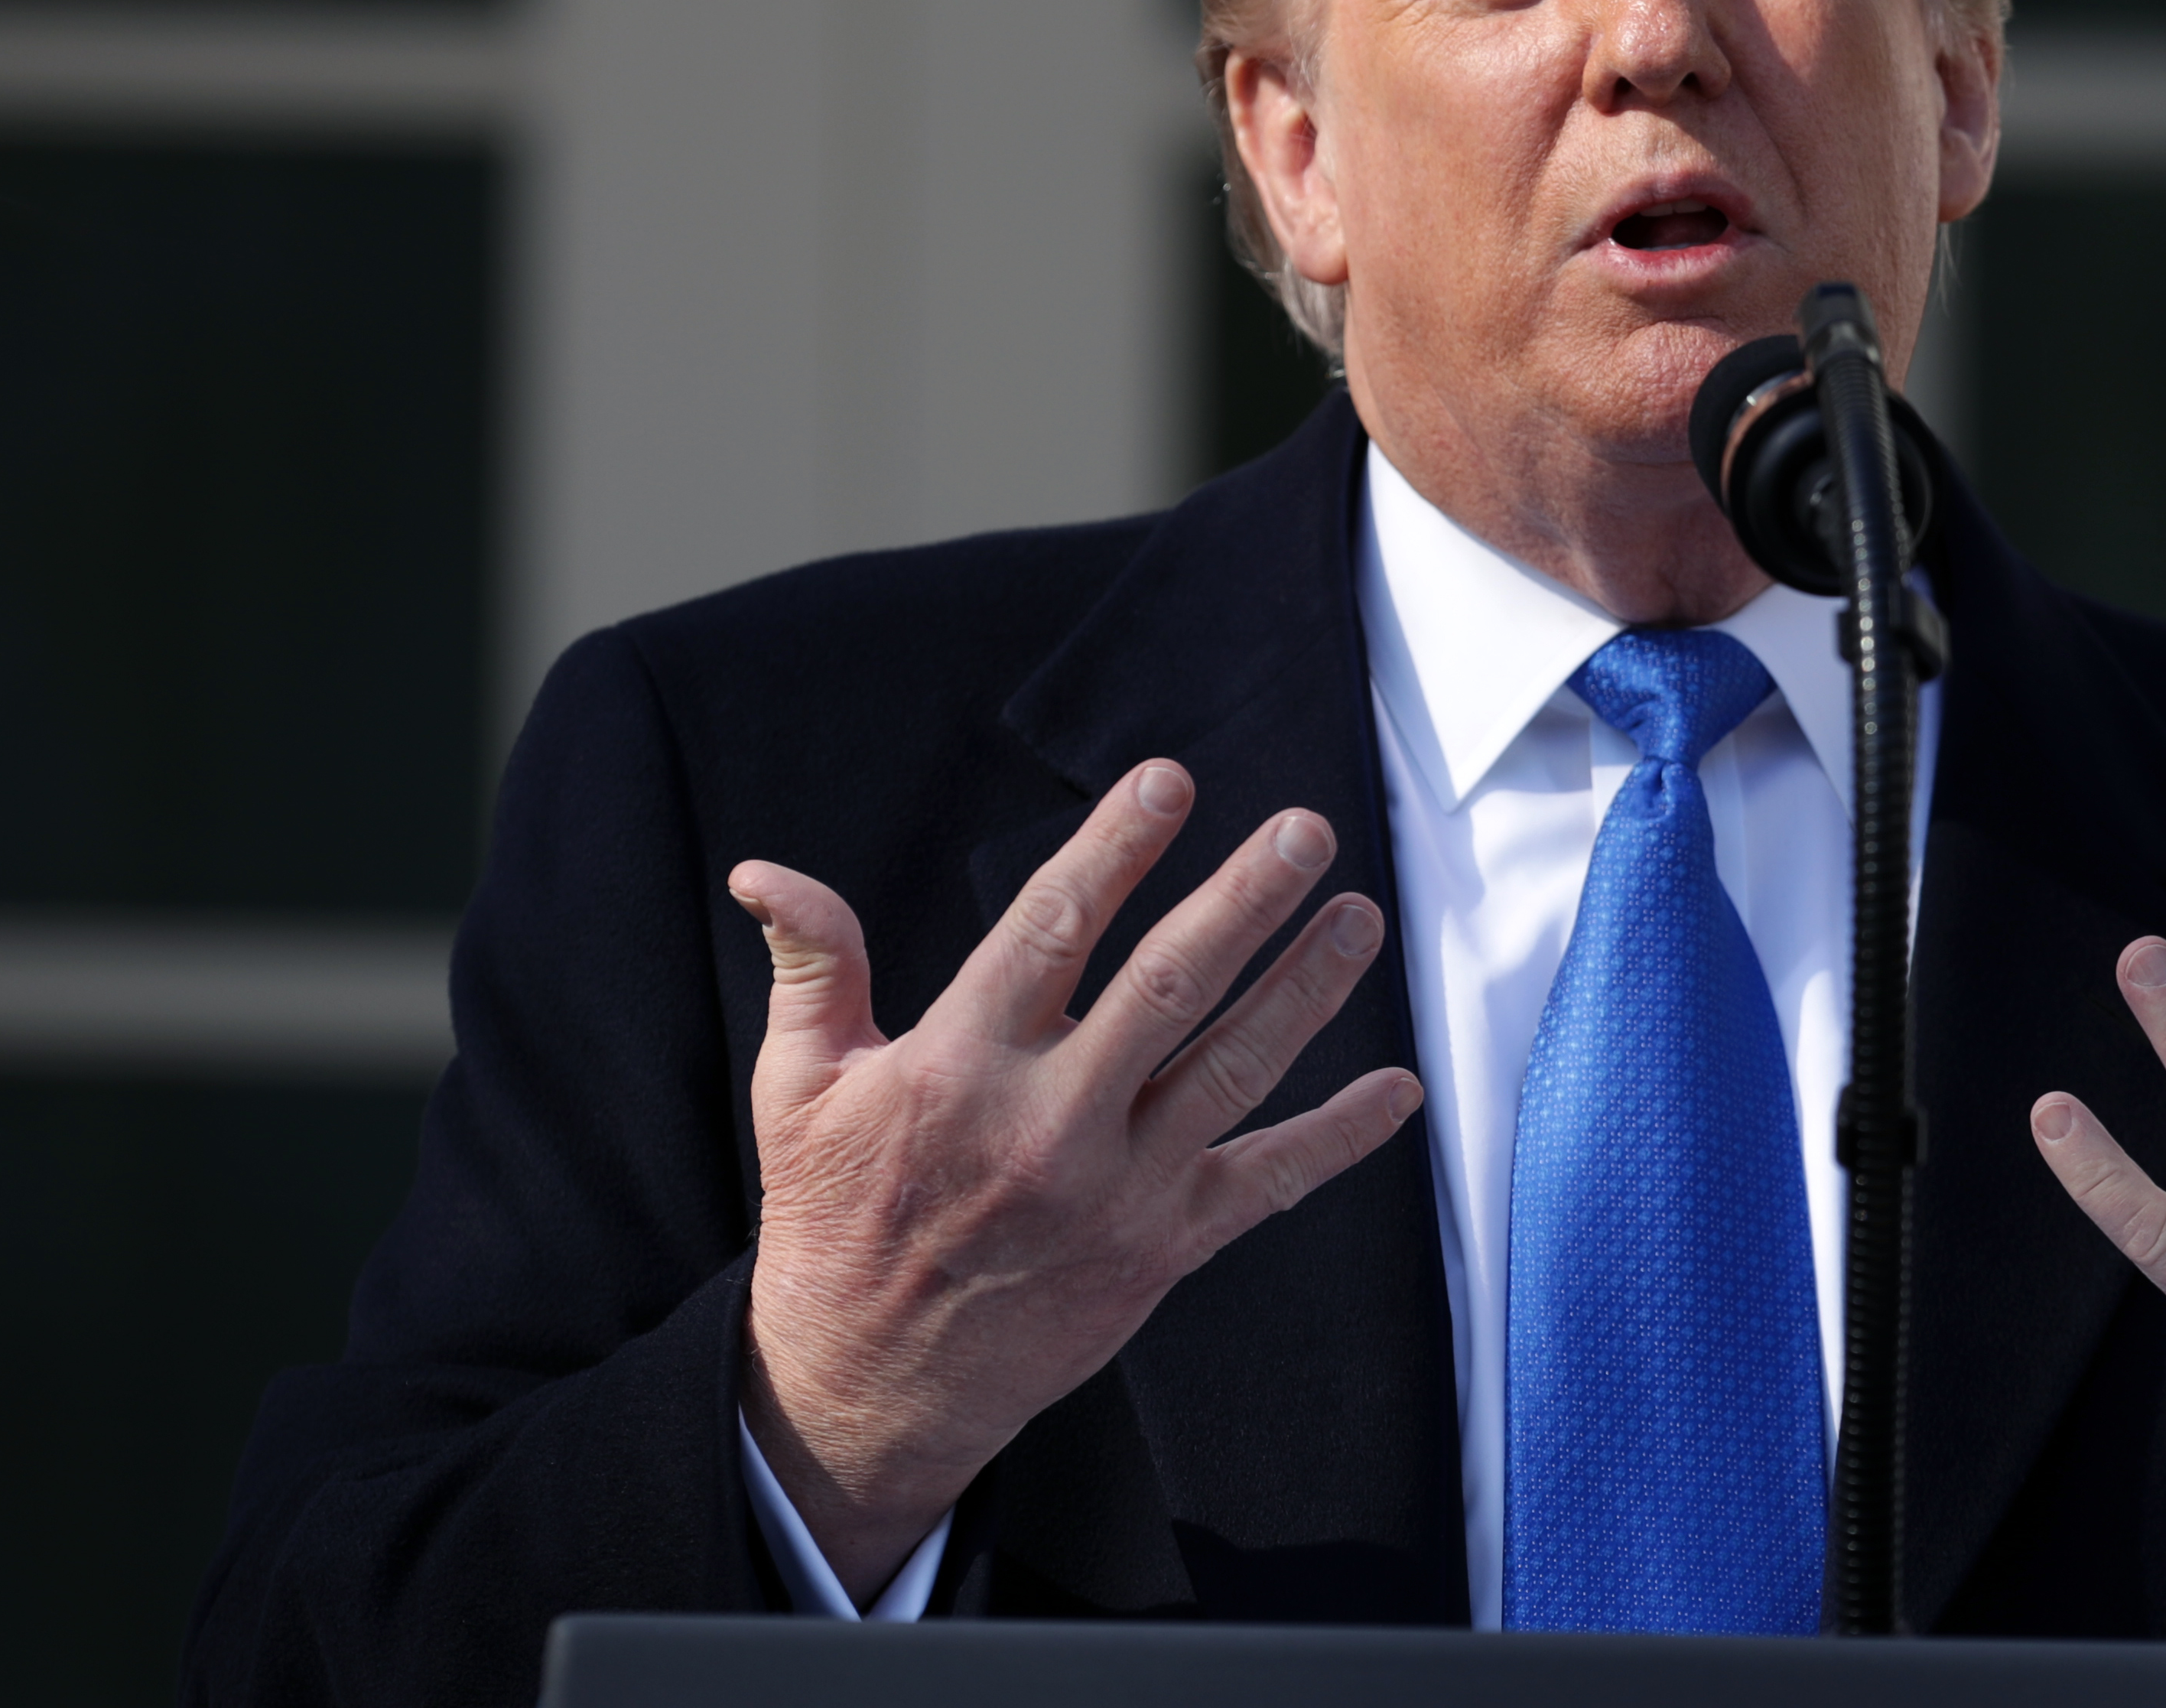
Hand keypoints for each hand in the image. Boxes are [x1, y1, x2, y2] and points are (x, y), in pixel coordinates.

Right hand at [730, 761, 1422, 1599]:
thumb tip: (767, 872)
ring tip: (1359, 916)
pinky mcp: (1163, 1249)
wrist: (869, 1384)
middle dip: (1245, 901)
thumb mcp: (797, 1089)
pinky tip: (1398, 1088)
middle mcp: (1049, 1124)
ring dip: (1307, 988)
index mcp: (958, 1068)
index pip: (1051, 931)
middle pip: (1168, 988)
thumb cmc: (836, 1219)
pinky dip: (1340, 1136)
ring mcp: (1117, 1190)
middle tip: (1305, 833)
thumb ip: (812, 966)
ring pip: (1234, 1069)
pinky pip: (1268, 1182)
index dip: (1113, 849)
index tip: (1167, 782)